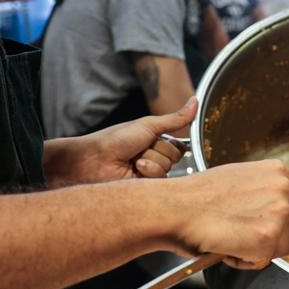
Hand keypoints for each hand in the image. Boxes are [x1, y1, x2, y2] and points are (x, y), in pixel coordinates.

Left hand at [43, 98, 195, 185]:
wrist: (94, 160)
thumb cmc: (115, 139)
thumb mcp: (148, 125)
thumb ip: (175, 119)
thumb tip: (195, 101)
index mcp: (155, 142)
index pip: (179, 146)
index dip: (171, 143)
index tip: (158, 139)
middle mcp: (153, 158)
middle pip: (175, 157)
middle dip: (158, 150)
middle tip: (140, 148)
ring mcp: (148, 173)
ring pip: (168, 168)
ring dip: (151, 161)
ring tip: (134, 160)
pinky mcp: (145, 187)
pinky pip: (160, 181)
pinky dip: (148, 172)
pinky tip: (135, 170)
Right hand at [167, 159, 288, 268]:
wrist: (174, 208)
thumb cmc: (196, 197)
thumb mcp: (241, 178)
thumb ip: (267, 191)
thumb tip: (279, 211)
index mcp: (278, 172)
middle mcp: (283, 189)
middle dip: (281, 239)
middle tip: (251, 240)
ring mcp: (279, 213)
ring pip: (285, 247)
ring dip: (261, 251)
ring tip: (233, 239)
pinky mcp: (268, 238)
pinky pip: (265, 261)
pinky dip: (246, 261)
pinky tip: (228, 247)